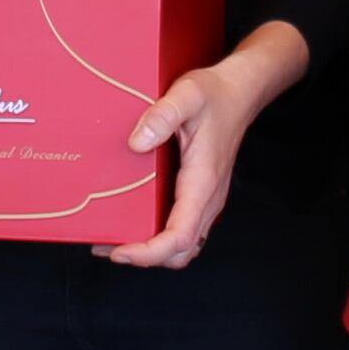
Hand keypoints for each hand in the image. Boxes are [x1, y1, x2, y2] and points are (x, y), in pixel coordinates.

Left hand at [100, 22, 307, 269]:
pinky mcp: (201, 195)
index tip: (119, 251)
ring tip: (115, 241)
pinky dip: (160, 238)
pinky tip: (135, 223)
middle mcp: (208, 198)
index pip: (180, 236)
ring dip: (152, 252)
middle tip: (108, 247)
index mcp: (203, 181)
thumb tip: (136, 143)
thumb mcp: (187, 95)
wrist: (240, 92)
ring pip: (183, 246)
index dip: (149, 252)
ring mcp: (206, 200)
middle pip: (181, 251)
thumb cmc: (216, 95)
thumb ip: (162, 116)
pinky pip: (183, 230)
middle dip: (145, 258)